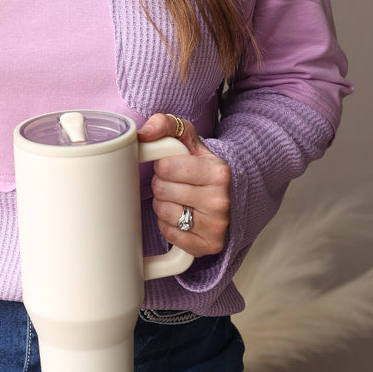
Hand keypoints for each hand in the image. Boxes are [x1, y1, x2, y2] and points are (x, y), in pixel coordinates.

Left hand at [138, 113, 230, 256]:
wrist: (228, 195)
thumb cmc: (203, 166)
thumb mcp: (189, 140)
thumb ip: (166, 125)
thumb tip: (143, 133)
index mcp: (218, 172)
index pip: (165, 167)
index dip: (163, 166)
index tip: (173, 167)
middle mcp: (221, 201)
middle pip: (162, 190)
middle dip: (162, 185)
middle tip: (175, 184)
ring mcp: (216, 226)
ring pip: (164, 213)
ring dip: (164, 205)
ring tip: (178, 199)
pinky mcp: (208, 246)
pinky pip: (170, 234)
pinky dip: (169, 225)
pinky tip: (181, 216)